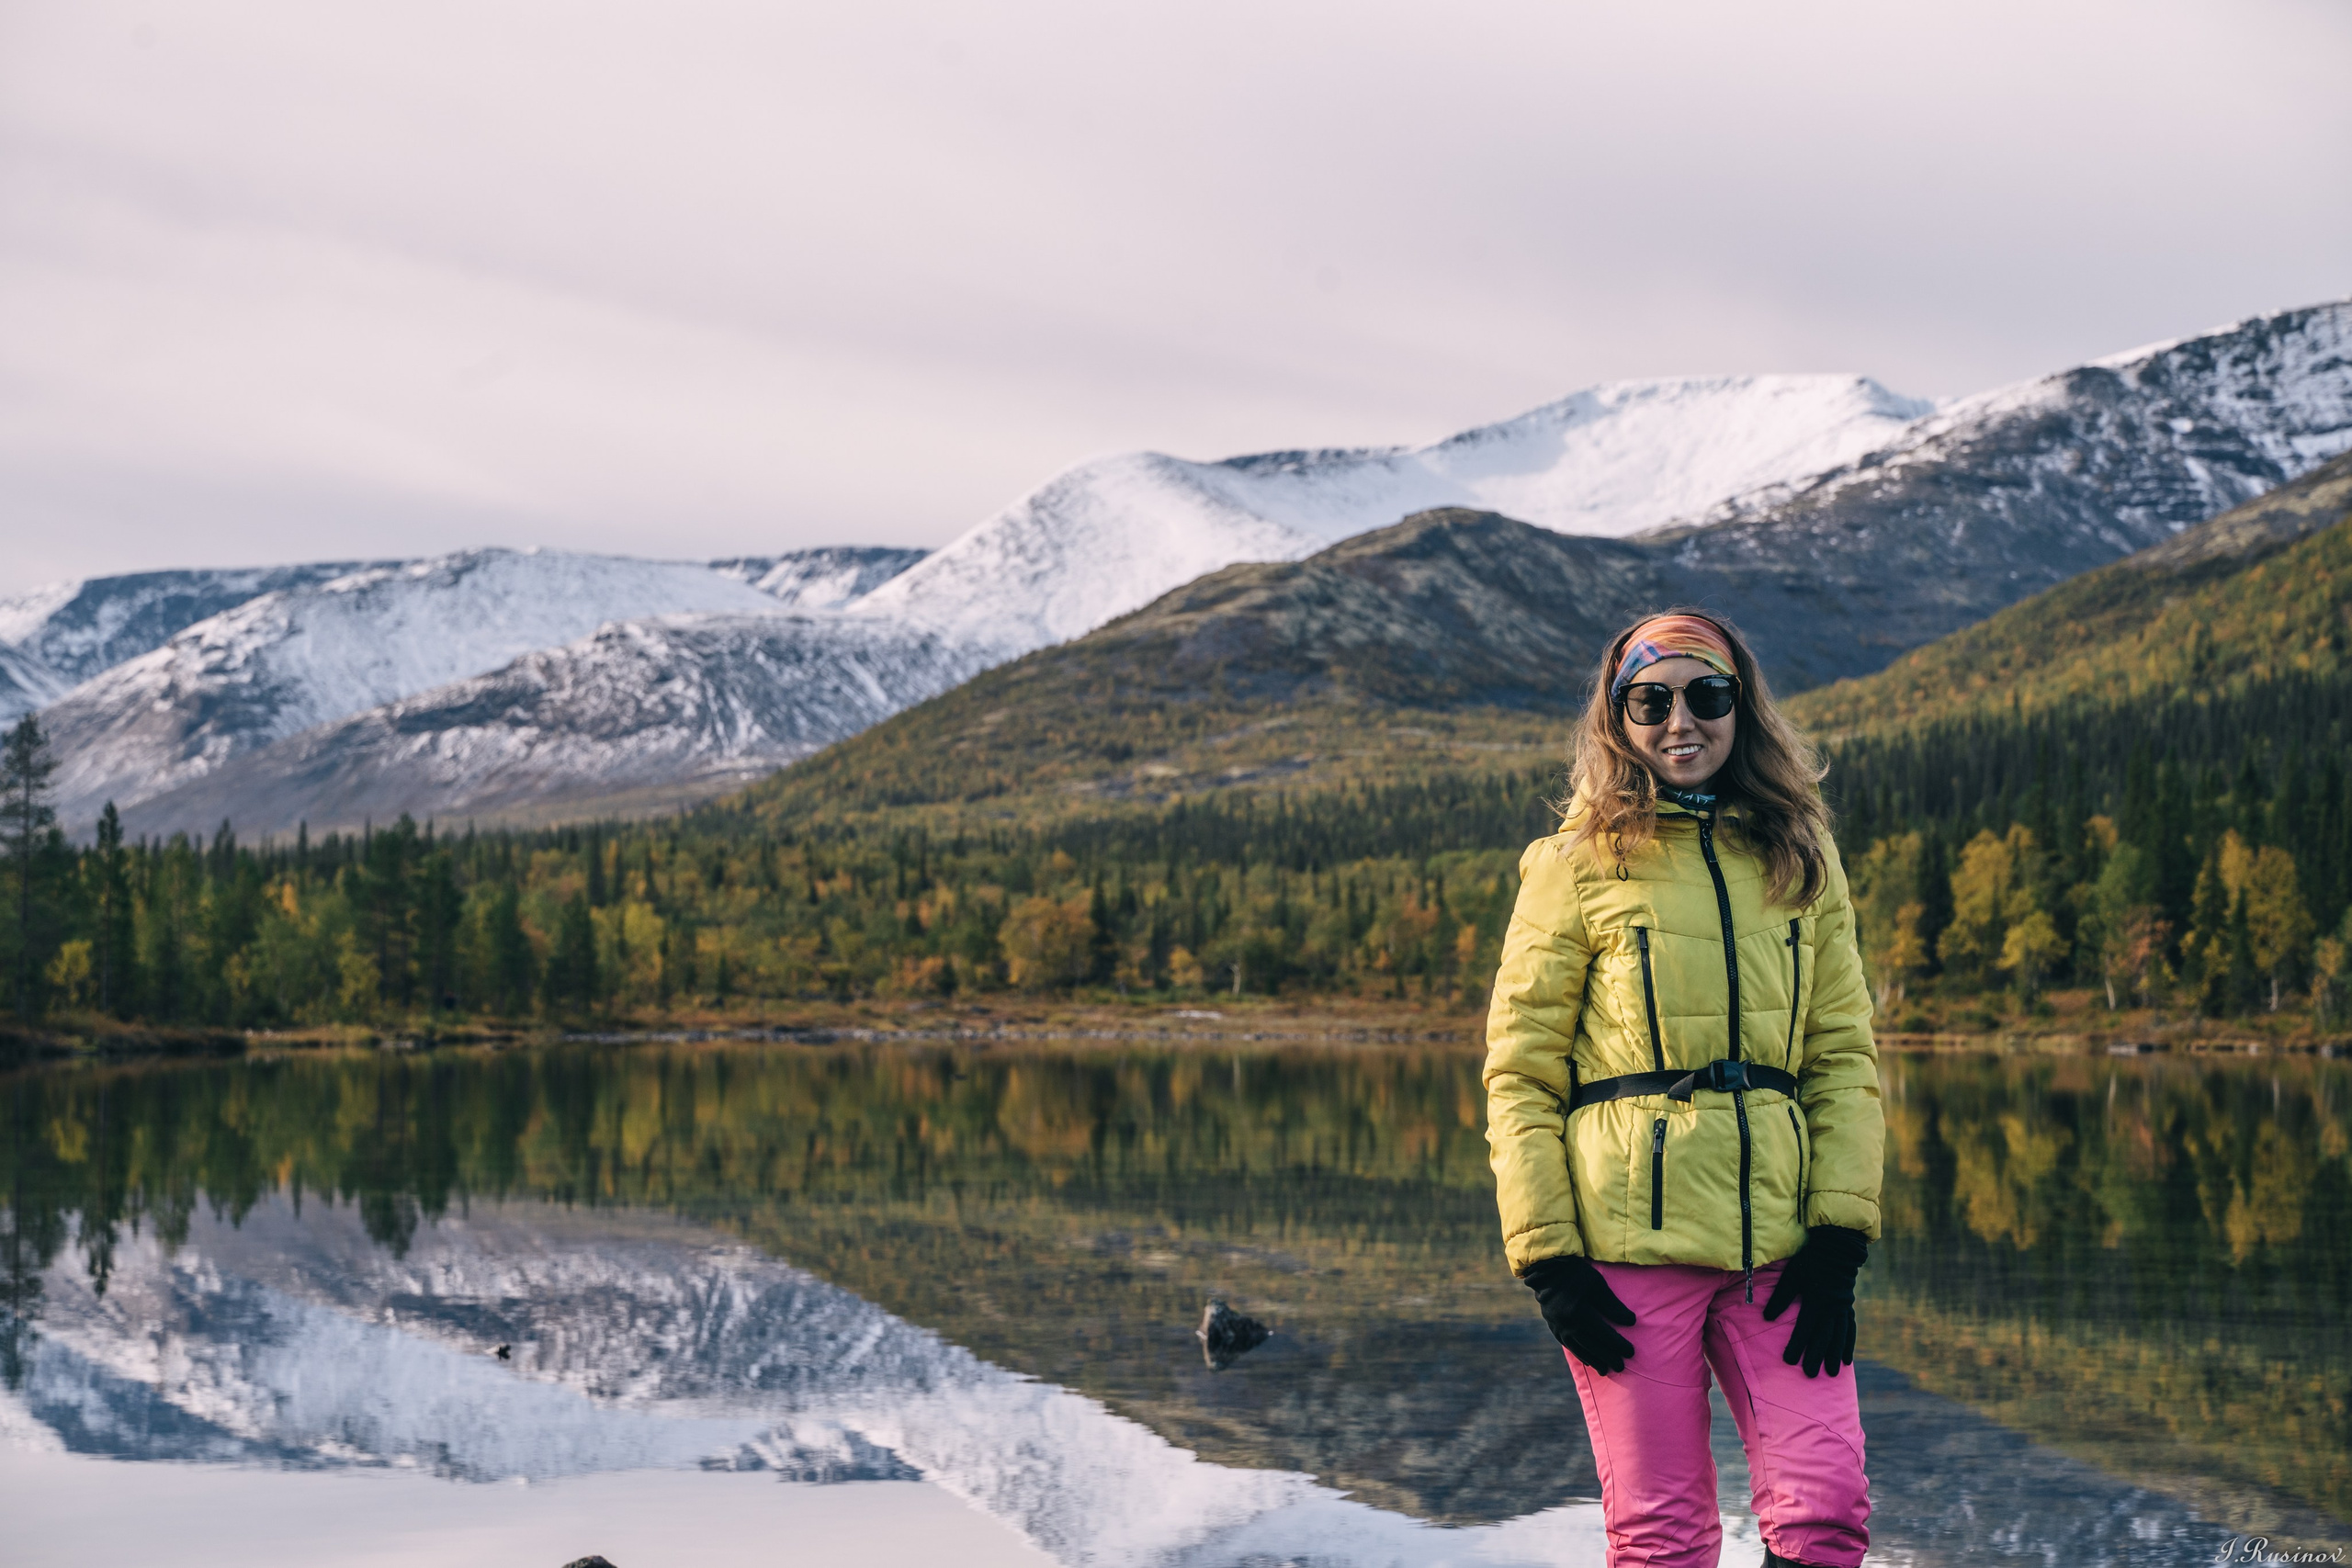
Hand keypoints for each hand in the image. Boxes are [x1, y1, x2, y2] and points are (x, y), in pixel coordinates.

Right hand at [1520, 1254, 1636, 1373]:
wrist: (1546, 1267)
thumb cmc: (1576, 1273)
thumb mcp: (1597, 1284)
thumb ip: (1612, 1305)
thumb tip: (1630, 1322)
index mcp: (1579, 1312)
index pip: (1604, 1334)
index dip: (1618, 1344)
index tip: (1631, 1352)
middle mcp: (1567, 1323)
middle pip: (1592, 1345)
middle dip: (1608, 1357)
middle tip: (1621, 1367)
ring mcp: (1558, 1326)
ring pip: (1579, 1348)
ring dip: (1593, 1360)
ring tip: (1605, 1370)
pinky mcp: (1553, 1326)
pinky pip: (1567, 1344)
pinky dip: (1579, 1353)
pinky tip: (1587, 1360)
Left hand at [1761, 1225, 1867, 1377]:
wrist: (1836, 1248)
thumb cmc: (1809, 1261)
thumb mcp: (1791, 1276)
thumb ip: (1781, 1298)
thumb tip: (1766, 1318)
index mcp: (1816, 1300)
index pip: (1804, 1328)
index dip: (1796, 1345)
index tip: (1789, 1361)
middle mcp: (1832, 1307)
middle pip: (1823, 1336)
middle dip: (1816, 1356)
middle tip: (1810, 1374)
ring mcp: (1843, 1307)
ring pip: (1838, 1336)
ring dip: (1834, 1355)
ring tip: (1831, 1373)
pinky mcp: (1848, 1306)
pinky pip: (1850, 1329)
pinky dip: (1848, 1345)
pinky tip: (1847, 1360)